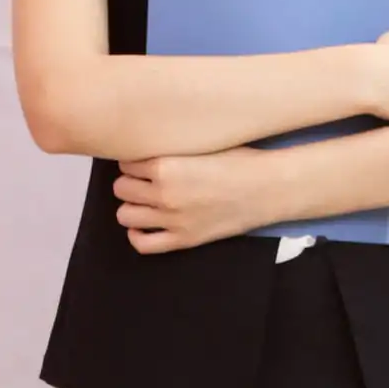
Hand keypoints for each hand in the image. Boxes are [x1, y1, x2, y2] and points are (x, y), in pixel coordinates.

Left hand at [112, 147, 269, 252]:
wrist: (267, 188)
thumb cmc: (240, 161)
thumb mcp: (201, 144)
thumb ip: (172, 148)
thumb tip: (148, 146)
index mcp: (165, 165)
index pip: (126, 162)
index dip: (134, 161)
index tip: (144, 161)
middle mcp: (163, 193)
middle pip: (121, 188)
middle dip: (131, 182)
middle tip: (145, 179)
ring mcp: (171, 219)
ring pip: (125, 214)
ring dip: (132, 205)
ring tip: (146, 200)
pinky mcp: (183, 239)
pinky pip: (143, 244)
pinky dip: (137, 234)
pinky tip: (144, 224)